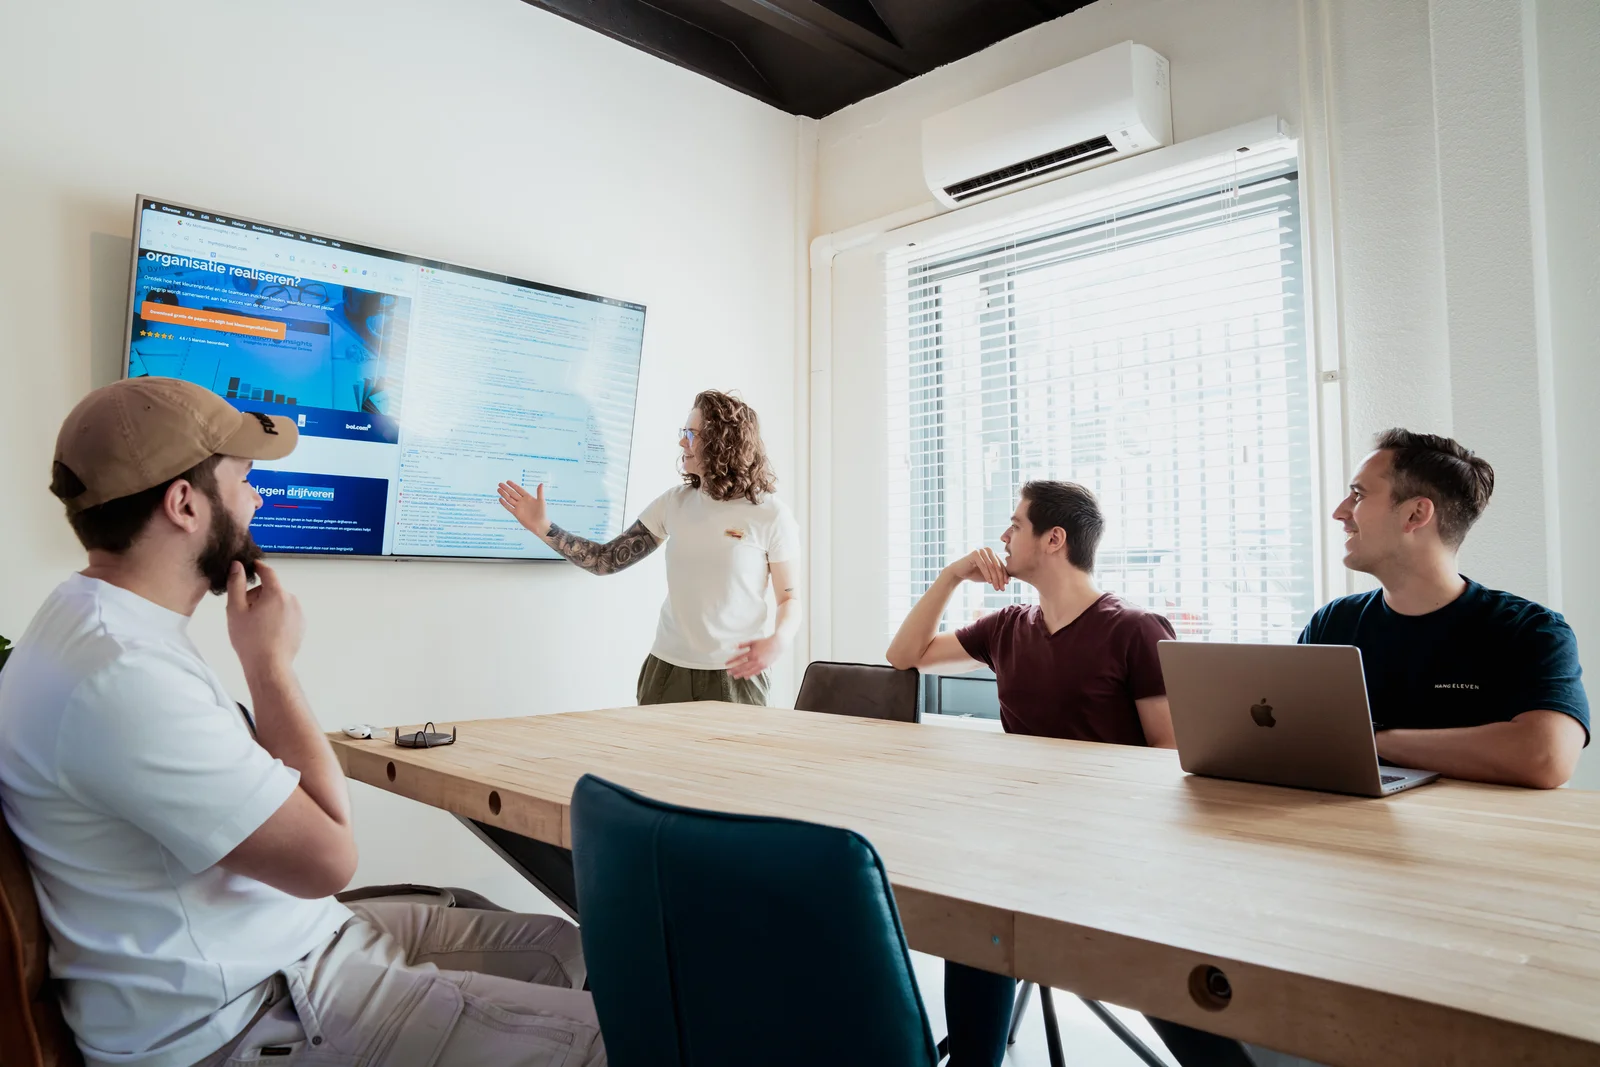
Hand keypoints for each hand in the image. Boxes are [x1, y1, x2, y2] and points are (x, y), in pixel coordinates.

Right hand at [226, 561, 303, 677]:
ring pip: (278, 603)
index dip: (257, 567)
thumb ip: (236, 584)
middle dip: (257, 596)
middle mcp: (292, 600)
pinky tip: (266, 632)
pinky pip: (285, 615)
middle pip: (271, 590)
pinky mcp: (300, 626)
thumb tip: (238, 565)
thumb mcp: (235, 609)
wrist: (269, 666)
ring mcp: (298, 614)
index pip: (267, 572)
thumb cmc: (250, 639)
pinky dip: (276, 617)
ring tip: (254, 626)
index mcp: (276, 593)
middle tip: (244, 613)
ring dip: (266, 607)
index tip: (251, 566)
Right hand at [498, 480, 549, 535]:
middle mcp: (522, 501)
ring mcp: (519, 507)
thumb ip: (540, 493)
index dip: (513, 485)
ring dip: (504, 494)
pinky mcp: (516, 513)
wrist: (539, 524)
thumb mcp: (541, 501)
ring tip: (498, 489)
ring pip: (509, 499)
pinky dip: (504, 503)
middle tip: (500, 484)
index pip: (519, 490)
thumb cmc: (542, 513)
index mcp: (528, 497)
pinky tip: (500, 499)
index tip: (508, 481)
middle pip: (512, 493)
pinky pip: (509, 507)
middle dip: (506, 488)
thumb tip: (541, 484)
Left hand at [728, 635, 782, 679]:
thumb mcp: (753, 642)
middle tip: (728, 673)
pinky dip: (750, 675)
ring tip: (735, 676)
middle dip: (734, 670)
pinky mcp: (764, 667)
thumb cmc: (765, 642)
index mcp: (752, 652)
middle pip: (742, 666)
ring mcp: (760, 664)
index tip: (726, 664)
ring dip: (741, 674)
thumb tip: (735, 646)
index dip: (732, 661)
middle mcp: (755, 659)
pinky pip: (756, 672)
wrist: (777, 645)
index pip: (739, 658)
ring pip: (748, 671)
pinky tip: (745, 676)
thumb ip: (743, 644)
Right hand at [945, 548, 1008, 590]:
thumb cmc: (974, 574)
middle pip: (997, 566)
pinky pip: (983, 565)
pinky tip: (989, 582)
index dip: (1004, 575)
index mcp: (993, 554)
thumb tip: (1009, 580)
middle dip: (1000, 578)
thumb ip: (997, 575)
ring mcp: (981, 551)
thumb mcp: (988, 575)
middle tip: (1002, 588)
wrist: (959, 573)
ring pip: (991, 566)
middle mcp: (988, 550)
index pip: (1001, 565)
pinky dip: (987, 574)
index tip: (1007, 585)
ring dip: (995, 578)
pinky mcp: (975, 553)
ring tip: (996, 587)